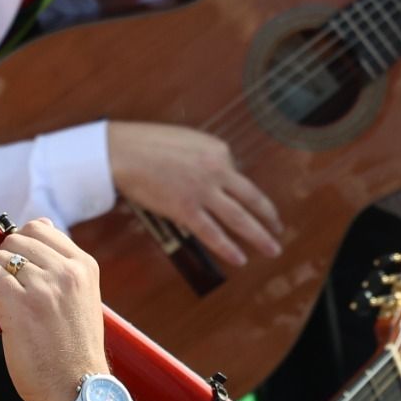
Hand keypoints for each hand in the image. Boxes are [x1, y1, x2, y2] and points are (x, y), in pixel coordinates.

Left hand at [0, 219, 107, 400]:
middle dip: (2, 263)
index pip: (41, 228)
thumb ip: (62, 272)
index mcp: (84, 266)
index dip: (19, 247)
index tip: (15, 271)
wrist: (78, 389)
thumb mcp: (81, 301)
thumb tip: (35, 239)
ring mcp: (45, 285)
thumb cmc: (74, 353)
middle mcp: (67, 270)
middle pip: (16, 239)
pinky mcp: (22, 303)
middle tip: (4, 292)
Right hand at [107, 122, 281, 266]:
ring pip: (239, 219)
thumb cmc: (147, 144)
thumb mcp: (187, 141)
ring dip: (259, 237)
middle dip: (269, 218)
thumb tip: (216, 178)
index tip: (242, 203)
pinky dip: (228, 248)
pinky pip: (213, 233)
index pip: (237, 176)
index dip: (236, 192)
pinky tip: (240, 259)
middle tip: (279, 230)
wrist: (121, 151)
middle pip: (252, 199)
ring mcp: (203, 191)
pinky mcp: (186, 209)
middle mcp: (218, 170)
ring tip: (272, 249)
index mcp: (219, 151)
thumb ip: (206, 158)